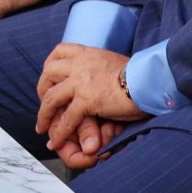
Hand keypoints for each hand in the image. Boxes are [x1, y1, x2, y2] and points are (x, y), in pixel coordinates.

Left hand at [34, 43, 145, 165]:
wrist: (149, 80)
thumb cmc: (141, 75)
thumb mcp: (117, 64)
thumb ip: (103, 69)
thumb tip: (104, 77)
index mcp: (89, 53)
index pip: (61, 51)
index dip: (51, 65)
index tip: (49, 77)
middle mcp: (81, 64)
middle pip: (49, 72)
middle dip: (42, 88)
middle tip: (44, 103)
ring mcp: (81, 81)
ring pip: (51, 97)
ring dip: (44, 114)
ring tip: (42, 127)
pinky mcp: (86, 100)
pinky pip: (66, 118)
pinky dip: (59, 132)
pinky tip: (56, 141)